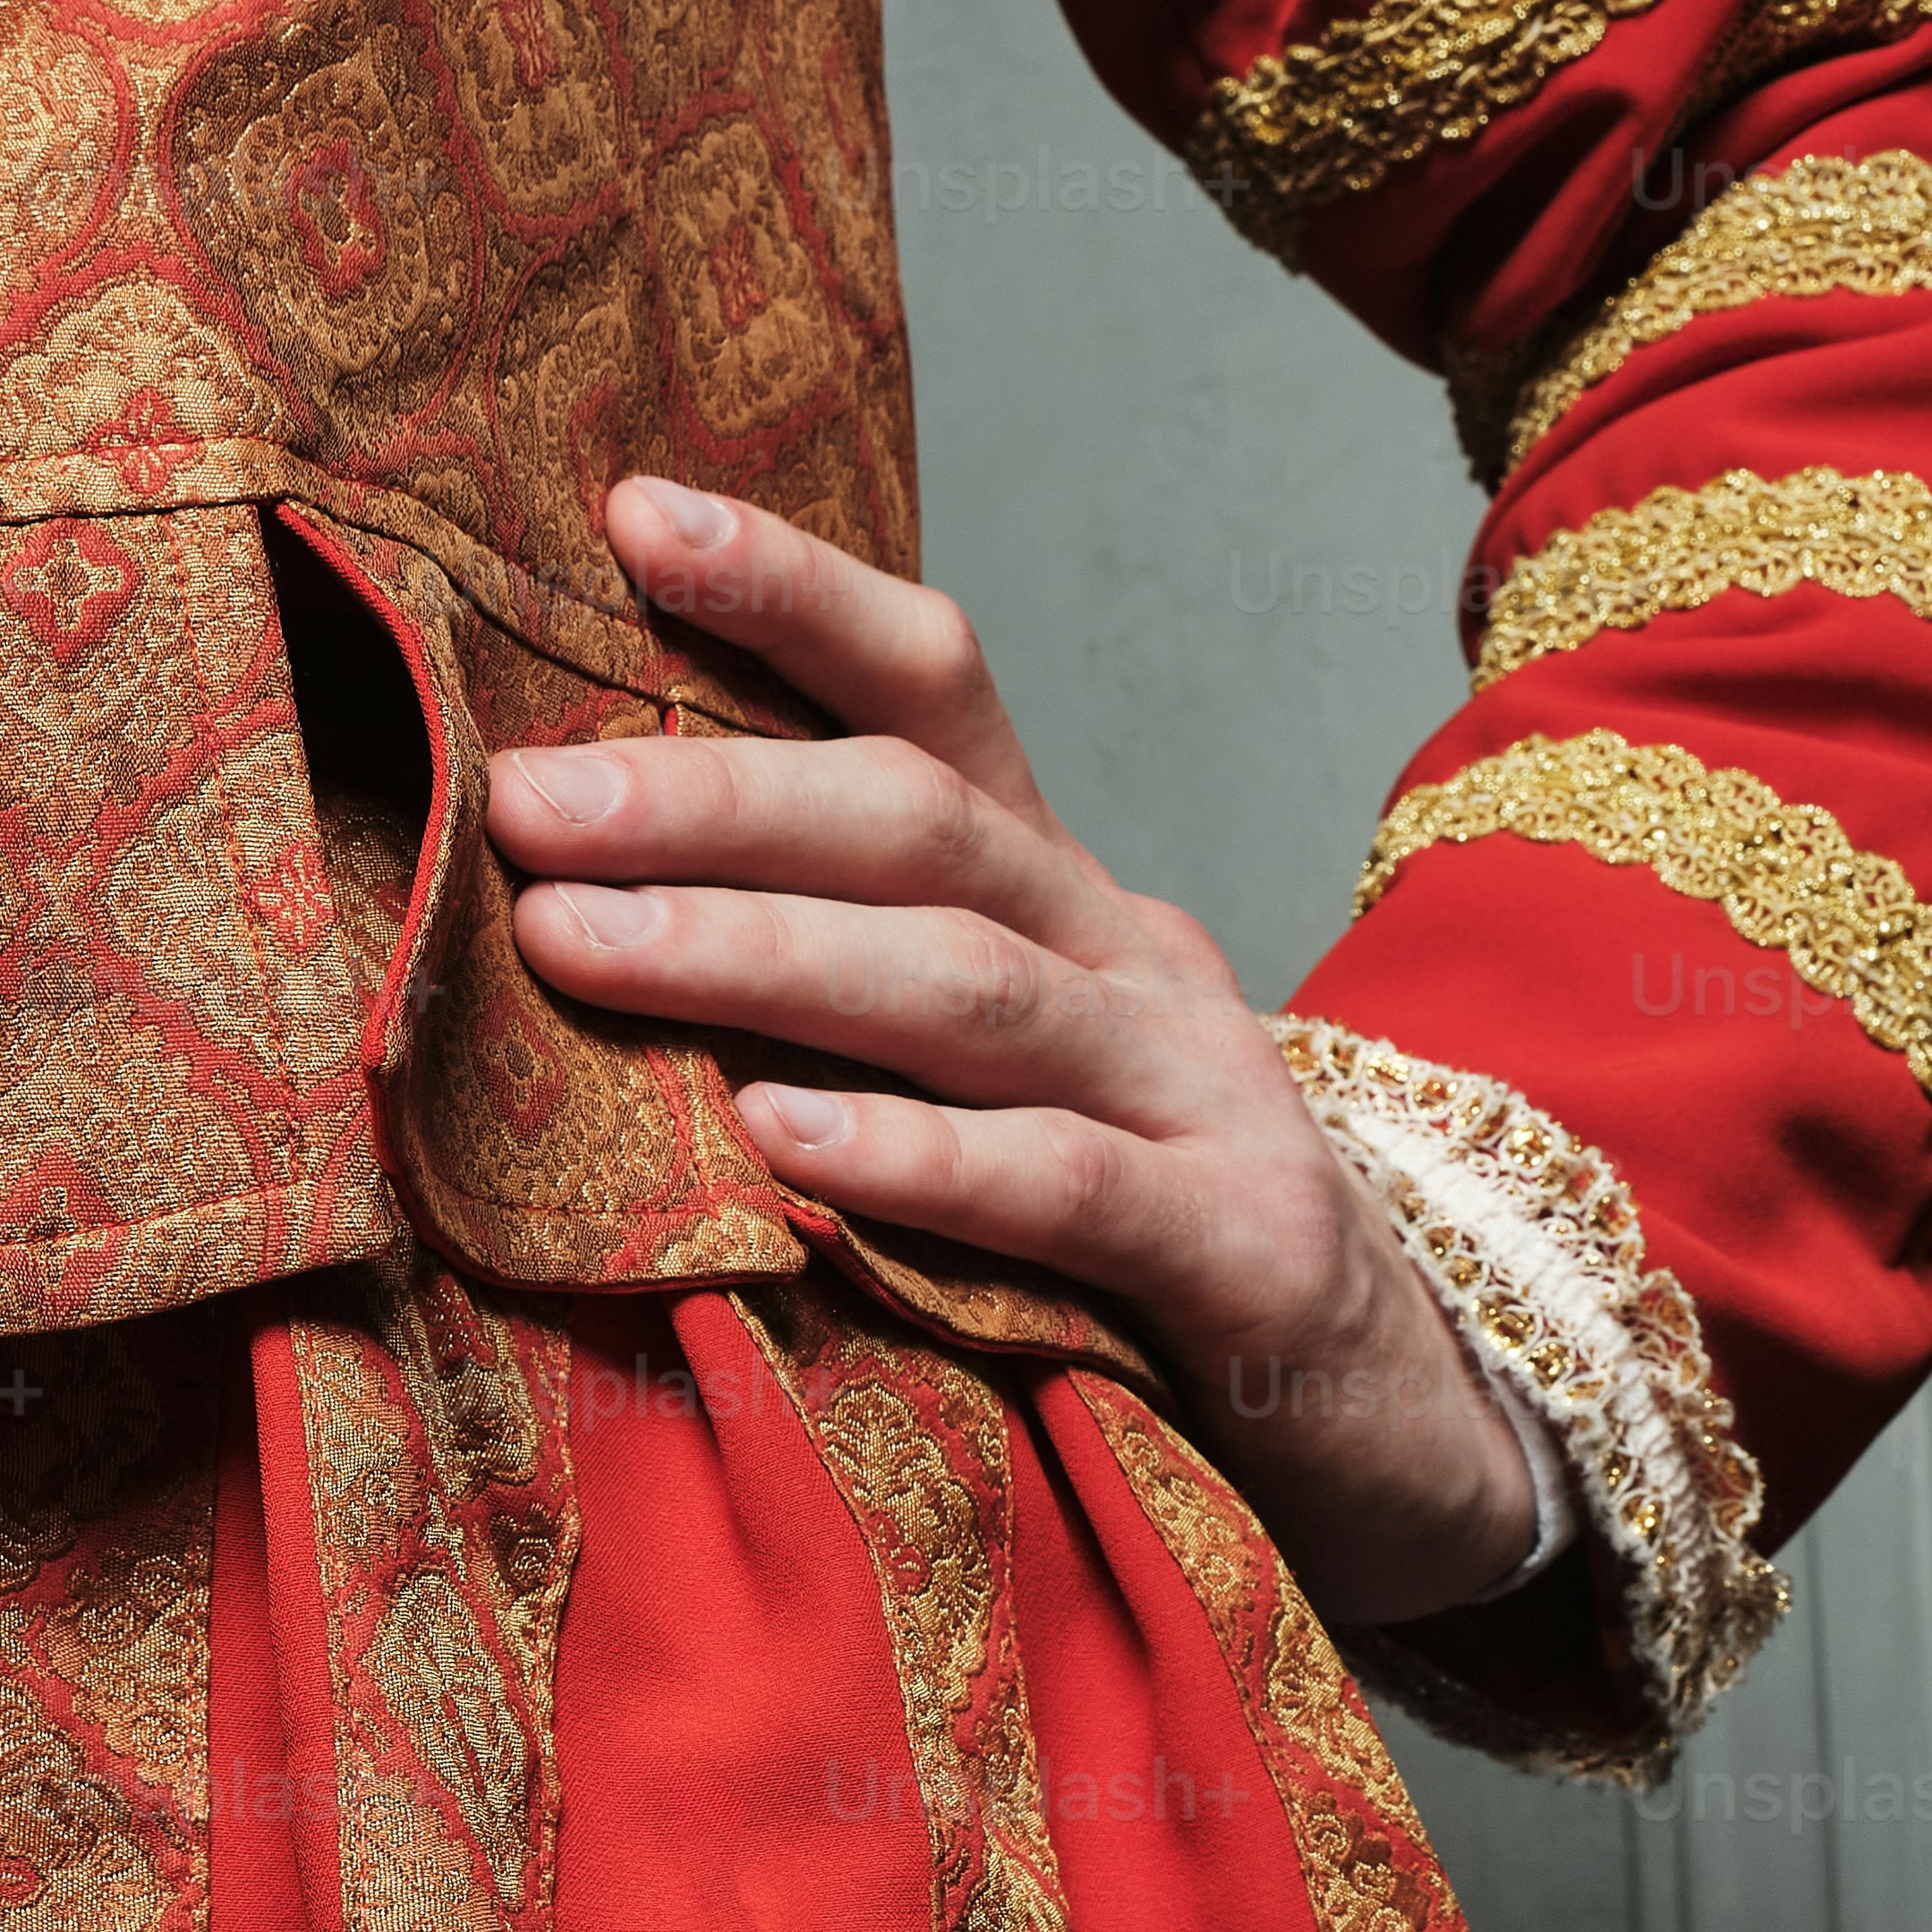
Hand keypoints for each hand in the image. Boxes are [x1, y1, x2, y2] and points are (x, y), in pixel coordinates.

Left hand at [484, 479, 1546, 1631]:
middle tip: (526, 805)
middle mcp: (1129, 957)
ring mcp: (1201, 1095)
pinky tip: (781, 1147)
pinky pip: (1066, 1185)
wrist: (1404, 1417)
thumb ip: (836, 996)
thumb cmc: (1129, 1243)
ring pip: (970, 985)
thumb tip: (579, 919)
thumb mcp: (988, 1080)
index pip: (934, 690)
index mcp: (1058, 896)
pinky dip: (919, 1157)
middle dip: (711, 797)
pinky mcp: (1243, 1249)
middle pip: (920, 820)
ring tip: (586, 946)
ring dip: (762, 955)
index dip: (793, 589)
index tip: (627, 514)